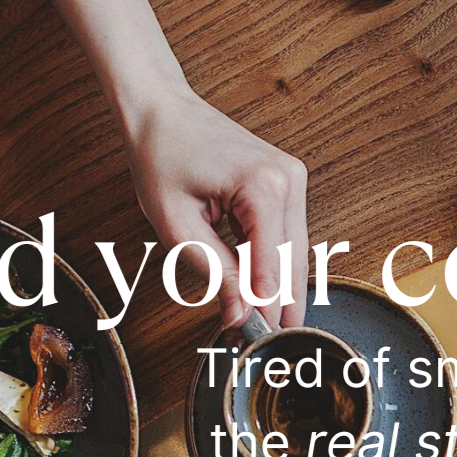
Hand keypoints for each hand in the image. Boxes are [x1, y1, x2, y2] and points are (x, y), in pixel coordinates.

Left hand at [119, 84, 308, 328]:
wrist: (162, 110)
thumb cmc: (161, 156)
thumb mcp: (177, 224)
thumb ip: (214, 271)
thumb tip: (241, 314)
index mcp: (263, 186)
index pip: (272, 264)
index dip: (265, 307)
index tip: (256, 342)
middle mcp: (288, 180)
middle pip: (293, 261)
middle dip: (280, 304)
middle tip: (270, 345)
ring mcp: (293, 178)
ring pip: (295, 251)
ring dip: (281, 287)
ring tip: (268, 325)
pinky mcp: (287, 182)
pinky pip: (287, 234)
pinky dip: (275, 263)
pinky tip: (266, 291)